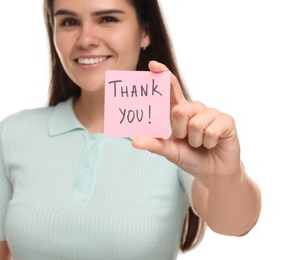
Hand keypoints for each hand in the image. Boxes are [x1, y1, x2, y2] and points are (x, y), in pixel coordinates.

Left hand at [132, 61, 242, 184]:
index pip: (171, 89)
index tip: (152, 65)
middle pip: (180, 110)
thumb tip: (134, 142)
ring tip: (200, 144)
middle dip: (180, 131)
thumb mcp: (170, 152)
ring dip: (195, 141)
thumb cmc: (190, 158)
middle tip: (186, 139)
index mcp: (180, 111)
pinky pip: (210, 131)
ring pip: (195, 123)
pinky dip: (208, 143)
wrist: (213, 172)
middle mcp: (195, 108)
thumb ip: (154, 145)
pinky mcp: (226, 120)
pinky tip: (213, 144)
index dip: (163, 75)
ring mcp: (211, 113)